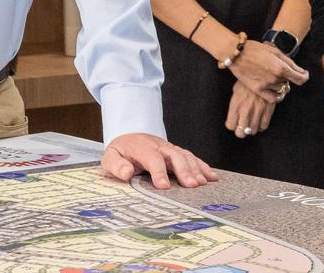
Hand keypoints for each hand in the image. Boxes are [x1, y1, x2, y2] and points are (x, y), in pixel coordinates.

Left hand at [102, 132, 217, 188]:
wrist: (129, 136)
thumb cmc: (121, 152)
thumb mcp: (110, 157)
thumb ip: (116, 165)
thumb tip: (126, 172)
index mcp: (141, 148)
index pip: (153, 158)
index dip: (159, 172)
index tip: (164, 186)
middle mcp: (159, 147)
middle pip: (174, 155)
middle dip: (184, 170)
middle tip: (192, 185)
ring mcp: (169, 149)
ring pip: (185, 156)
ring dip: (196, 169)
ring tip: (203, 183)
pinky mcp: (176, 152)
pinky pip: (191, 157)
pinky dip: (203, 166)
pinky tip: (212, 177)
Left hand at [224, 80, 274, 137]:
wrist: (263, 74)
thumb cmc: (248, 81)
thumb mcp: (236, 91)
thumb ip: (235, 105)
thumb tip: (234, 114)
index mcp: (235, 106)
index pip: (230, 126)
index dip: (231, 124)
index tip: (233, 122)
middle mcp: (245, 112)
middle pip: (241, 133)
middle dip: (240, 130)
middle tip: (241, 125)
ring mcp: (257, 113)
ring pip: (253, 131)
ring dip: (251, 128)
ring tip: (250, 122)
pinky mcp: (268, 112)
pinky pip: (264, 127)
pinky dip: (261, 125)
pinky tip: (259, 120)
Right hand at [228, 40, 308, 102]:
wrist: (236, 53)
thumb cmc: (255, 49)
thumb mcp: (275, 51)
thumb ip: (289, 62)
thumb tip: (301, 71)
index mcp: (281, 67)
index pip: (301, 78)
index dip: (304, 76)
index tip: (303, 74)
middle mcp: (276, 78)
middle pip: (290, 82)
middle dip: (289, 77)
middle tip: (281, 70)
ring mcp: (267, 85)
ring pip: (282, 89)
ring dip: (281, 84)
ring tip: (274, 76)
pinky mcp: (258, 90)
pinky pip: (274, 98)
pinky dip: (278, 96)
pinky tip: (276, 91)